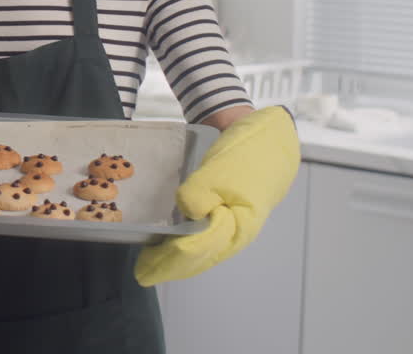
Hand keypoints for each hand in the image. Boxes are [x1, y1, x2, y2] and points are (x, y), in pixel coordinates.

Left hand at [133, 105, 299, 285]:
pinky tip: (171, 243)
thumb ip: (201, 193)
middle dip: (168, 266)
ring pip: (201, 250)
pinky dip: (184, 244)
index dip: (168, 260)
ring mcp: (231, 226)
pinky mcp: (225, 215)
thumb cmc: (248, 155)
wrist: (270, 139)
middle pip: (198, 257)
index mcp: (236, 228)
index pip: (196, 251)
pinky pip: (203, 238)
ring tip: (151, 262)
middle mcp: (233, 234)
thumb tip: (185, 211)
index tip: (145, 268)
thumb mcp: (221, 170)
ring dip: (175, 257)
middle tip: (142, 273)